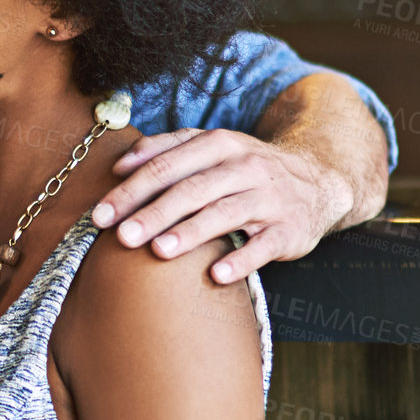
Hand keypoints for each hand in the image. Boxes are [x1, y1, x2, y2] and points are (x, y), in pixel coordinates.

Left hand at [90, 127, 351, 283]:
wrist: (319, 180)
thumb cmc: (246, 169)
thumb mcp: (212, 148)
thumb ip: (166, 150)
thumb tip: (120, 166)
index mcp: (219, 144)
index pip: (167, 165)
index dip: (132, 189)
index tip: (100, 214)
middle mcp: (245, 166)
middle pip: (191, 189)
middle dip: (152, 213)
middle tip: (121, 236)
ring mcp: (270, 198)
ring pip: (225, 213)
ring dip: (190, 233)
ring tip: (158, 251)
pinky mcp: (290, 229)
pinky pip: (264, 246)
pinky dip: (241, 260)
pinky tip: (216, 276)